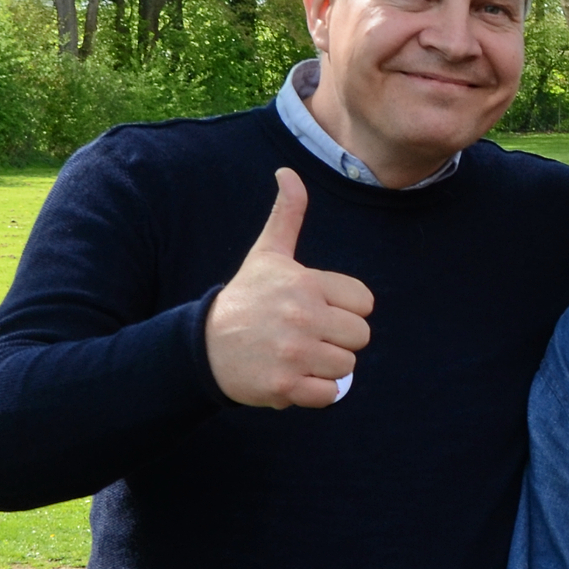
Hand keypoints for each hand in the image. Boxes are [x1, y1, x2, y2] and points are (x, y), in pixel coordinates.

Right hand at [204, 169, 375, 408]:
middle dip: (338, 339)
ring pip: (347, 368)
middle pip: (361, 336)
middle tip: (306, 335)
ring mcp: (294, 353)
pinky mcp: (285, 386)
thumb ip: (287, 215)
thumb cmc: (245, 299)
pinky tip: (292, 376)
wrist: (204, 346)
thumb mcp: (267, 255)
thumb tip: (288, 173)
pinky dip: (315, 393)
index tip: (316, 308)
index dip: (344, 308)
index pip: (365, 303)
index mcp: (306, 283)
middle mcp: (302, 317)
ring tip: (297, 355)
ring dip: (327, 367)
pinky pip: (329, 396)